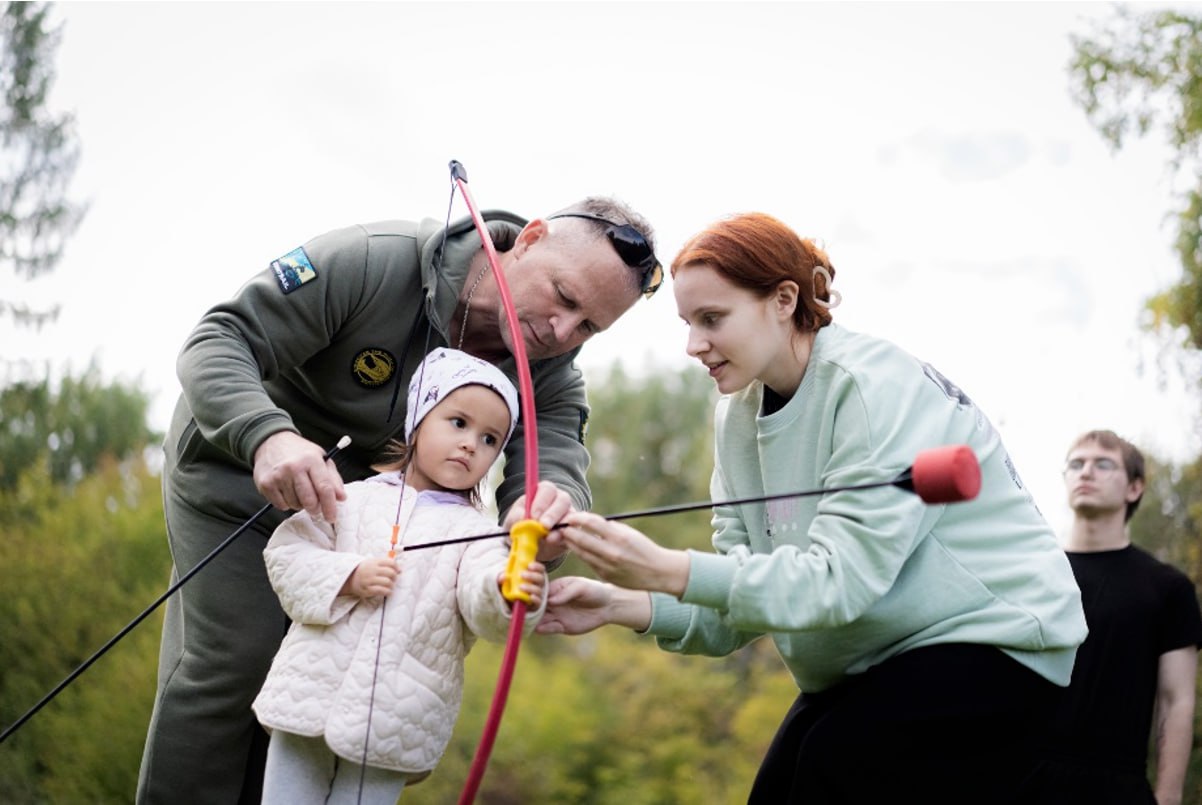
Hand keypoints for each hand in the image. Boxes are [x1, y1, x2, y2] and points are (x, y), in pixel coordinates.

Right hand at [253, 431, 346, 521]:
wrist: (271, 441)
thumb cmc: (299, 452)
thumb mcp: (321, 458)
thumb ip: (333, 479)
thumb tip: (341, 498)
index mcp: (312, 459)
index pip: (324, 488)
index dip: (330, 506)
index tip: (332, 517)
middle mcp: (294, 467)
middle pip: (309, 500)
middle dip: (315, 509)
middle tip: (315, 507)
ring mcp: (278, 476)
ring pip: (295, 505)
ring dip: (300, 504)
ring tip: (298, 491)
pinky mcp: (266, 484)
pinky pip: (281, 505)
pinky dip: (286, 503)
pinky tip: (286, 491)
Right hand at [341, 557, 398, 597]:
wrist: (349, 578)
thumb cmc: (365, 570)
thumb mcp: (372, 562)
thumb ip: (384, 563)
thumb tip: (399, 569)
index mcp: (374, 562)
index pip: (390, 563)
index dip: (397, 567)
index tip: (399, 571)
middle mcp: (372, 570)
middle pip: (390, 573)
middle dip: (395, 577)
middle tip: (394, 579)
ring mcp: (369, 580)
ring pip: (387, 582)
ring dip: (392, 585)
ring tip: (390, 586)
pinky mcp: (367, 589)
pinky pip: (381, 591)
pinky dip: (388, 592)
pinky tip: (388, 592)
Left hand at [498, 561, 546, 607]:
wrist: (511, 601)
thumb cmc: (511, 586)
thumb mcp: (506, 580)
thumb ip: (503, 577)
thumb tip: (503, 577)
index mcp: (534, 575)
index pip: (540, 569)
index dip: (537, 566)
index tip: (529, 566)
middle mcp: (538, 584)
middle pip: (541, 579)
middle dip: (532, 576)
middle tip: (522, 575)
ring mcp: (538, 594)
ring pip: (538, 590)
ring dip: (531, 588)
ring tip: (521, 587)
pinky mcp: (535, 604)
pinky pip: (538, 602)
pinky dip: (536, 599)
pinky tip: (531, 596)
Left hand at [502, 480, 573, 562]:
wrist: (527, 544)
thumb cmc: (520, 525)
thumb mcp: (513, 520)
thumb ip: (515, 517)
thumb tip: (522, 517)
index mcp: (543, 492)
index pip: (547, 489)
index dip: (541, 502)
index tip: (533, 516)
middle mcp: (559, 500)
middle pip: (563, 500)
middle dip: (552, 514)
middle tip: (543, 526)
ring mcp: (568, 514)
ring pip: (571, 516)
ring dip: (559, 527)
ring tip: (548, 538)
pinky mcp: (572, 530)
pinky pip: (573, 531)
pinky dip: (563, 537)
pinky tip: (553, 542)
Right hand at [536, 576, 653, 633]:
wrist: (607, 606)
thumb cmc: (594, 590)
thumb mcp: (581, 587)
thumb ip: (566, 592)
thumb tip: (551, 601)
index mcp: (553, 588)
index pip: (537, 588)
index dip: (530, 587)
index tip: (524, 585)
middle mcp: (551, 601)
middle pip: (534, 603)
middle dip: (528, 601)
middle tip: (527, 599)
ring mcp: (555, 614)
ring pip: (538, 617)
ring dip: (532, 617)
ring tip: (527, 616)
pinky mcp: (561, 627)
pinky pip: (549, 629)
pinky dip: (543, 629)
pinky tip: (540, 628)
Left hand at [560, 511, 689, 596]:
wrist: (657, 572)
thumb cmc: (643, 548)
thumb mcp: (629, 533)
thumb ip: (609, 528)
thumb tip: (589, 522)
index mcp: (619, 537)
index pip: (591, 523)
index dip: (578, 518)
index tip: (571, 516)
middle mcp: (612, 552)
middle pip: (581, 538)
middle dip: (568, 531)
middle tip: (561, 525)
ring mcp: (607, 566)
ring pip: (581, 552)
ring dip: (571, 543)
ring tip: (565, 536)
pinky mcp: (605, 575)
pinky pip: (588, 562)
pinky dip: (581, 553)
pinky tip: (577, 548)